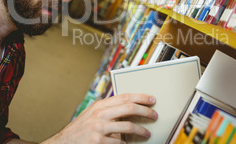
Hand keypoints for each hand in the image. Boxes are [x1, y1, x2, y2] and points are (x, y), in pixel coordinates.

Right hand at [41, 93, 157, 143]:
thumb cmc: (80, 130)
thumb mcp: (92, 115)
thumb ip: (108, 110)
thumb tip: (129, 107)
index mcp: (100, 105)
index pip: (125, 96)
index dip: (141, 97)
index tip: (152, 99)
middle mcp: (99, 114)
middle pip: (129, 108)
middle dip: (146, 111)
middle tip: (155, 115)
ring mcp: (99, 128)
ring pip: (128, 126)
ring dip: (141, 130)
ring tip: (147, 133)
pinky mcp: (98, 142)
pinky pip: (119, 142)